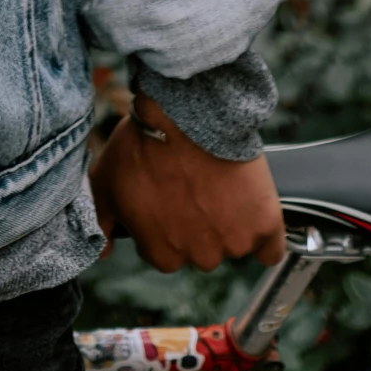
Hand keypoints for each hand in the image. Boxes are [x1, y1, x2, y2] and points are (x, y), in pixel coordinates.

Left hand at [90, 94, 285, 272]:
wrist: (186, 113)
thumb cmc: (144, 144)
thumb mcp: (106, 183)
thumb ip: (100, 224)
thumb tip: (102, 253)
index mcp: (162, 255)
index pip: (165, 252)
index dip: (166, 223)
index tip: (169, 196)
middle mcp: (200, 258)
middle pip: (202, 250)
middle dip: (198, 224)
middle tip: (194, 186)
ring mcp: (234, 243)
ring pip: (234, 244)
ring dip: (230, 222)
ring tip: (219, 184)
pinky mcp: (264, 224)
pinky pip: (270, 248)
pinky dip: (266, 237)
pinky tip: (254, 213)